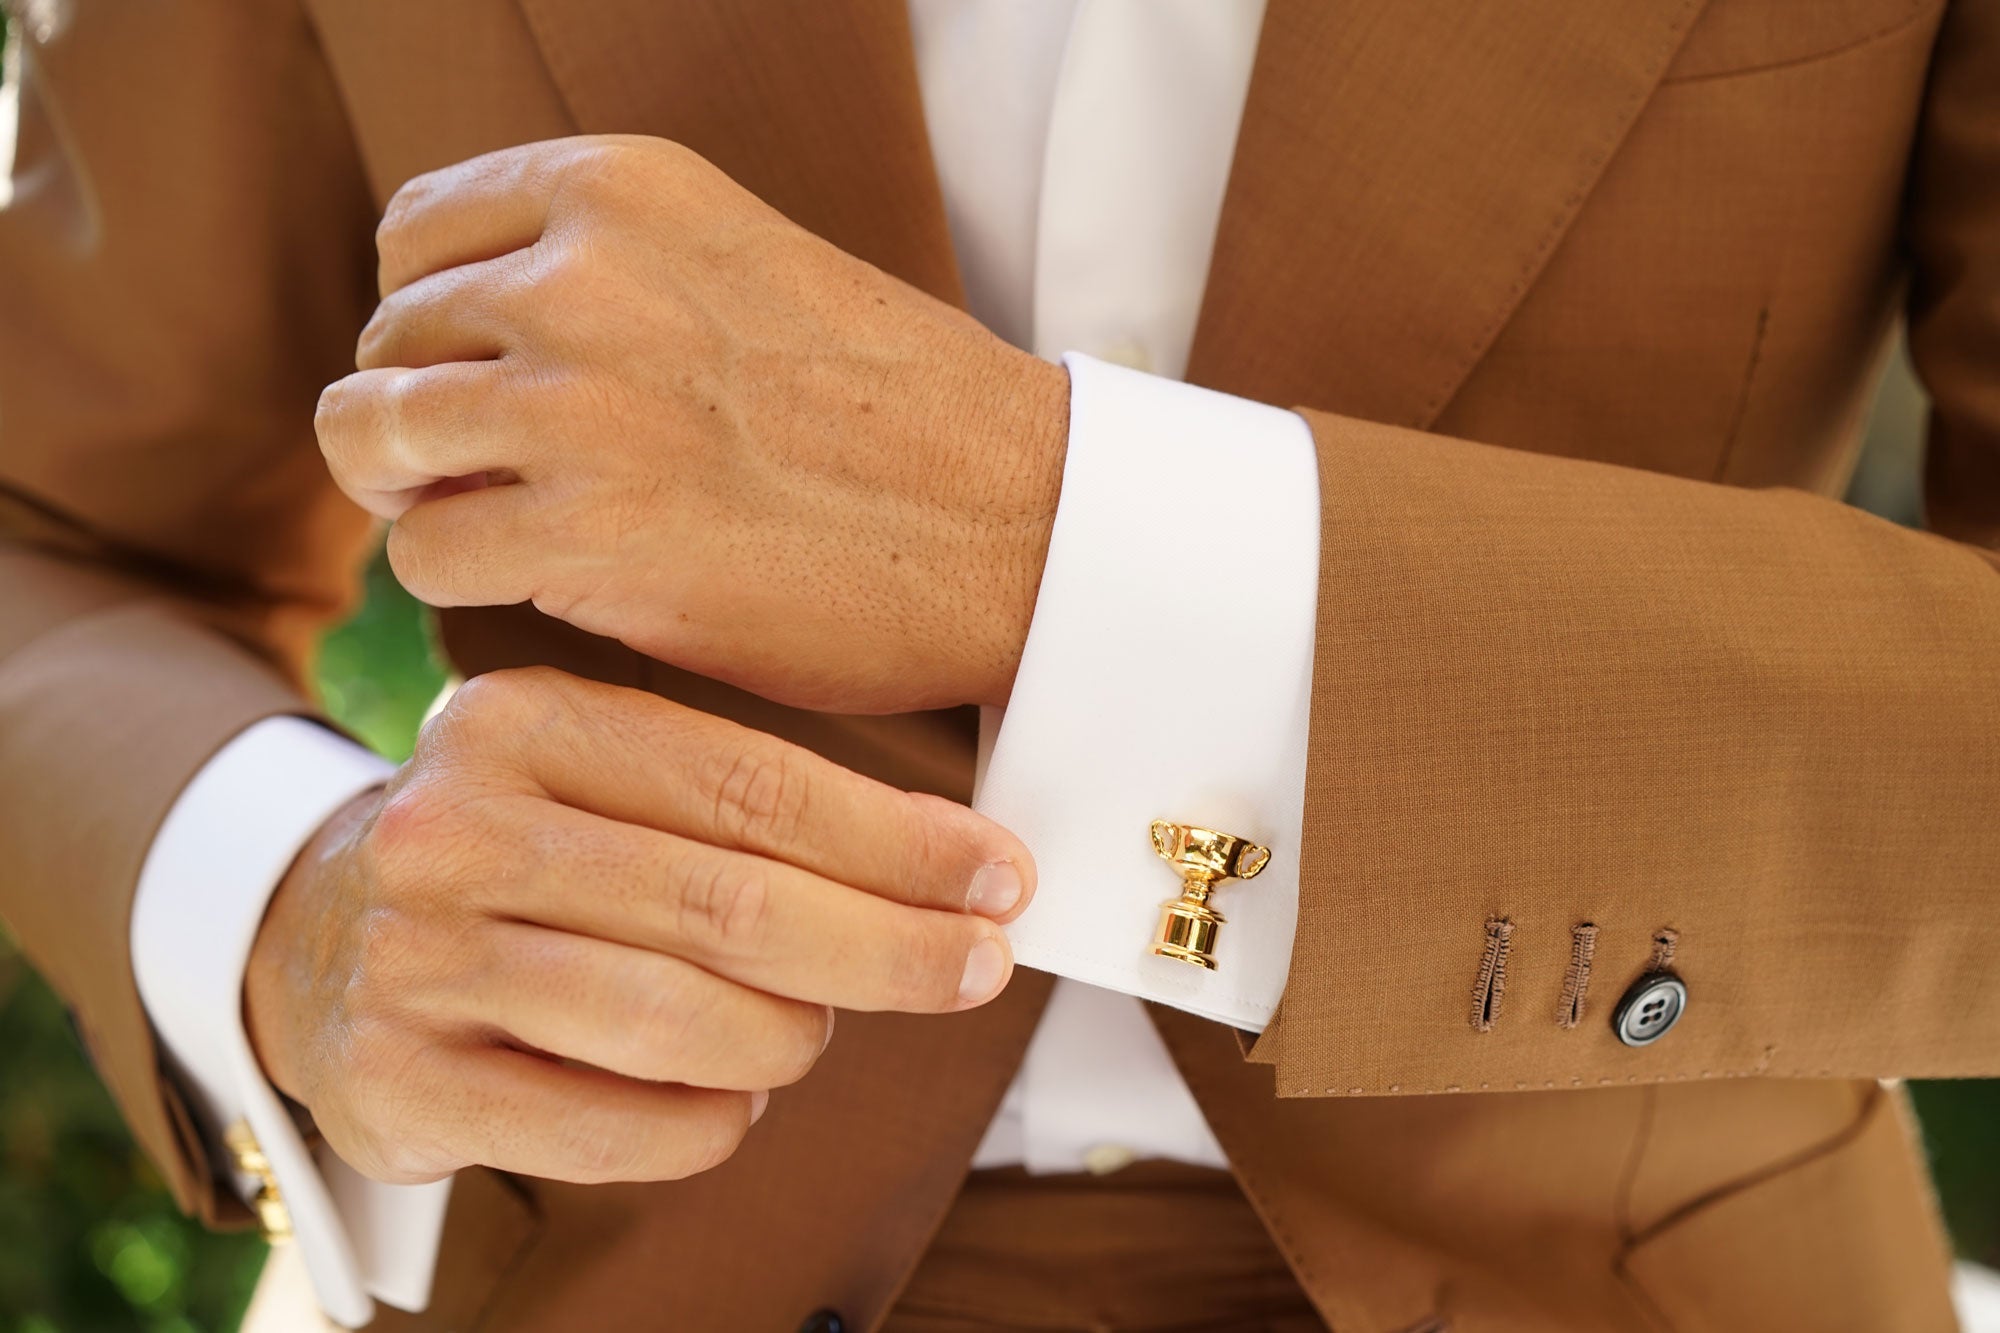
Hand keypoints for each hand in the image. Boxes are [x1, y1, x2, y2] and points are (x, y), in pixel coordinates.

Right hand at [243, 667, 1033, 1184]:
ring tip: (803, 1034)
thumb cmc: (520, 854)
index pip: (750, 786)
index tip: (1000, 878)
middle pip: (730, 906)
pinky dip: (708, 1124)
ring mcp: (416, 958)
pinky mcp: (399, 1080)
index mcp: (521, 722)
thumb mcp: (602, 778)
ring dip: (787, 1043)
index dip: (896, 842)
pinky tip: (727, 1100)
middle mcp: (455, 827)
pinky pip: (618, 1128)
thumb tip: (956, 867)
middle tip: (975, 968)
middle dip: (887, 948)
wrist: (313, 936)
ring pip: (683, 1026)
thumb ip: (746, 805)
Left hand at [316, 135, 1069, 714]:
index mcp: (622, 188)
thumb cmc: (899, 412)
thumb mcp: (743, 263)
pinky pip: (424, 552)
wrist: (1014, 522)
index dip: (429, 323)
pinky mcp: (583, 532)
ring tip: (501, 528)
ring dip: (421, 497)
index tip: (481, 383)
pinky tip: (549, 580)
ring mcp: (575, 403)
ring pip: (373, 438)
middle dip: (422, 420)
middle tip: (493, 479)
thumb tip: (473, 338)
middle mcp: (580, 276)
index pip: (413, 235)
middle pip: (386, 343)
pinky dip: (464, 578)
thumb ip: (609, 271)